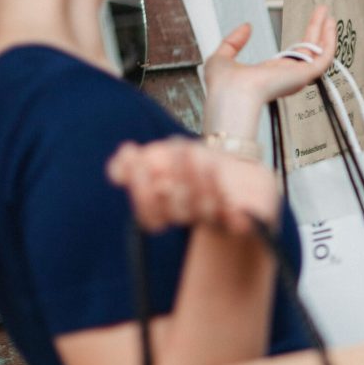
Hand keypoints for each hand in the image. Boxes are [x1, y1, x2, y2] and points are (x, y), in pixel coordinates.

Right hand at [107, 138, 278, 233]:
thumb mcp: (161, 156)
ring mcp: (220, 219)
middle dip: (174, 176)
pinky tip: (221, 178)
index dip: (140, 192)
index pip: (148, 216)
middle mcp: (192, 218)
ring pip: (205, 208)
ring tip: (195, 151)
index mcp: (168, 210)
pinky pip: (237, 218)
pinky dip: (228, 200)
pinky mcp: (247, 219)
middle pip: (176, 211)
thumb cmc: (194, 164)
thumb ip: (135, 163)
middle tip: (176, 145)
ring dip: (199, 179)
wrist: (241, 168)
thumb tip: (116, 169)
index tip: (135, 158)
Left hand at [203, 6, 336, 139]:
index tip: (305, 27)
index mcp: (270, 75)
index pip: (292, 57)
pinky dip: (329, 40)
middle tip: (321, 12)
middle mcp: (287, 77)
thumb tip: (247, 27)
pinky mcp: (305, 74)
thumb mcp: (222, 57)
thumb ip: (234, 42)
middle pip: (307, 50)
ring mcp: (297, 76)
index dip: (300, 40)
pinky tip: (330, 24)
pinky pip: (324, 56)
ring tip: (327, 13)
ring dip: (324, 32)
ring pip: (318, 52)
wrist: (231, 95)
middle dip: (315, 31)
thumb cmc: (224, 86)